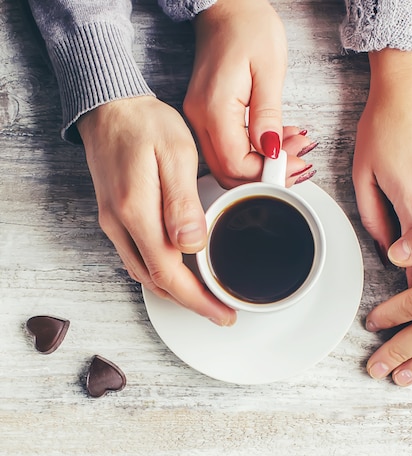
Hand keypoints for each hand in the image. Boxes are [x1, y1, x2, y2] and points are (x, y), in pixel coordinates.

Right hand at [77, 95, 235, 324]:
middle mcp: (120, 225)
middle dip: (191, 304)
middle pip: (157, 283)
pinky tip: (180, 273)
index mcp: (137, 212)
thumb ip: (182, 203)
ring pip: (145, 275)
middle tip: (221, 312)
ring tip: (206, 298)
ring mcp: (113, 224)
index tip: (223, 313)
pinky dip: (162, 275)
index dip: (198, 300)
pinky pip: (138, 259)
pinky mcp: (114, 219)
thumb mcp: (175, 155)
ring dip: (176, 293)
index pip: (169, 274)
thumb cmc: (145, 124)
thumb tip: (192, 244)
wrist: (108, 105)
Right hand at [185, 0, 315, 187]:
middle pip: (229, 173)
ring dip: (262, 167)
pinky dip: (254, 154)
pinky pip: (228, 150)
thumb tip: (271, 150)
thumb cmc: (248, 27)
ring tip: (294, 148)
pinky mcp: (206, 118)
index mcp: (214, 109)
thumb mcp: (269, 69)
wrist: (226, 6)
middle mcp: (200, 119)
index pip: (237, 164)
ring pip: (228, 165)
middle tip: (298, 162)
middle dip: (266, 176)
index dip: (268, 173)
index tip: (295, 165)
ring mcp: (200, 120)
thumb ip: (268, 114)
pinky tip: (277, 141)